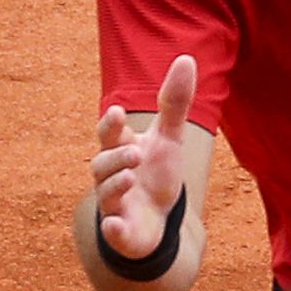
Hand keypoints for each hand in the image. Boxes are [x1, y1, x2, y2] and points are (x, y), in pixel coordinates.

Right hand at [90, 55, 198, 259]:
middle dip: (115, 157)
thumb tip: (187, 58)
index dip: (112, 125)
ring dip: (114, 184)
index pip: (110, 134)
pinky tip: (114, 226)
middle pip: (103, 164)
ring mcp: (114, 205)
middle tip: (134, 153)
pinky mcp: (121, 232)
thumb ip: (174, 103)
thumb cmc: (156, 173)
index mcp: (121, 150)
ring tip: (130, 176)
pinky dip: (113, 229)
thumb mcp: (169, 138)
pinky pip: (113, 231)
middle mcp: (111, 176)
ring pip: (106, 194)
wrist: (156, 220)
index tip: (118, 112)